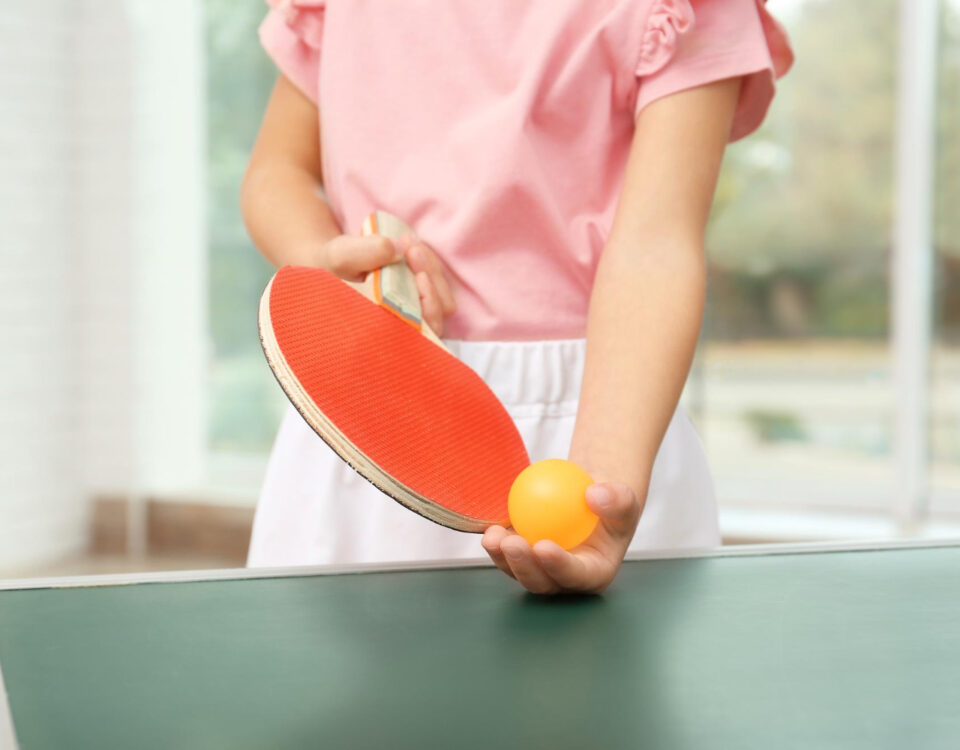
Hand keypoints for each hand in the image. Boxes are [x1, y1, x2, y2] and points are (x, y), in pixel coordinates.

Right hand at [317, 233, 456, 335]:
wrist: (333, 265)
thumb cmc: (334, 269)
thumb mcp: (340, 256)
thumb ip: (363, 253)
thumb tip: (397, 249)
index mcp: (386, 330)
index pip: (423, 332)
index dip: (429, 307)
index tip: (420, 277)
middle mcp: (405, 325)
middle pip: (439, 313)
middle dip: (431, 278)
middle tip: (411, 248)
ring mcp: (416, 308)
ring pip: (442, 296)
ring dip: (430, 266)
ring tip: (406, 241)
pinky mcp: (421, 291)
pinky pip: (436, 279)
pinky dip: (427, 260)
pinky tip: (408, 243)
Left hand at [482, 482, 642, 594]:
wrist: (590, 502)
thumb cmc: (612, 504)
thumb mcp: (625, 499)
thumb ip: (617, 500)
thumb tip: (594, 495)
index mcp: (592, 574)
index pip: (575, 575)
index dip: (558, 566)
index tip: (544, 546)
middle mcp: (563, 579)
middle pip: (540, 581)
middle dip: (523, 567)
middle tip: (512, 543)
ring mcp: (540, 569)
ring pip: (517, 570)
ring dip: (502, 557)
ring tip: (492, 536)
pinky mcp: (523, 556)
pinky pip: (506, 552)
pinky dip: (496, 541)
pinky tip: (488, 526)